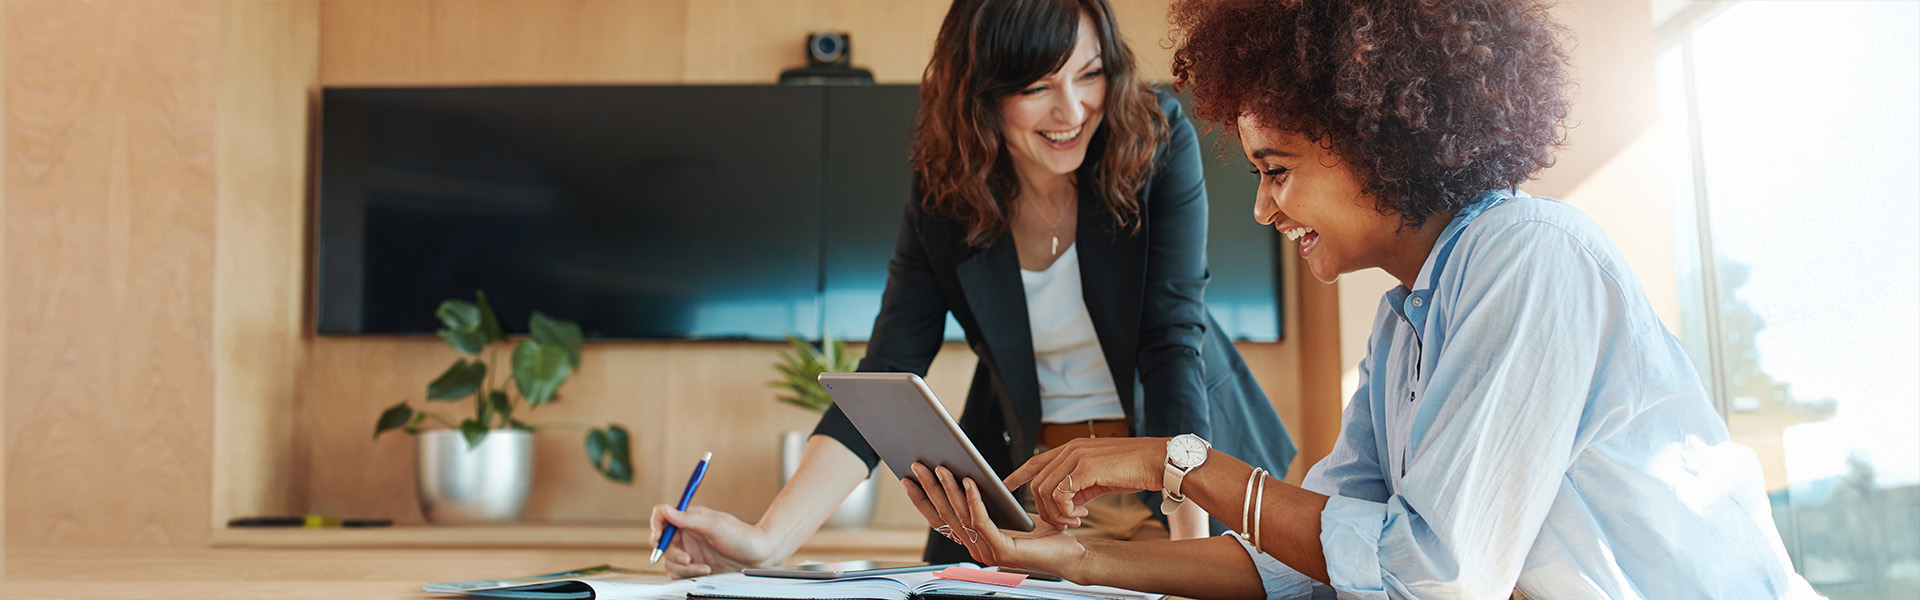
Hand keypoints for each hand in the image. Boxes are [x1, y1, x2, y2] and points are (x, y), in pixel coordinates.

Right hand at [649, 503, 779, 578]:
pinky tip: (706, 570)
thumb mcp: (714, 524)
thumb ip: (688, 518)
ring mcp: (689, 551)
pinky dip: (689, 574)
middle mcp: (686, 534)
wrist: (758, 556)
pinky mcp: (694, 566)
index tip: (658, 536)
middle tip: (686, 558)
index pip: (662, 517)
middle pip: (661, 542)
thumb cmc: (741, 536)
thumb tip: (666, 510)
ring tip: (703, 566)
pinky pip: (679, 573)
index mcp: (689, 518)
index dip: (656, 525)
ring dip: (683, 566)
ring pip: (669, 561)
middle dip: (670, 552)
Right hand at [903, 462, 1086, 574]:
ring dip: (948, 489)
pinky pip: (982, 521)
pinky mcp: (1002, 550)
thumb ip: (985, 503)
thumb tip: (963, 475)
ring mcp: (987, 552)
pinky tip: (970, 481)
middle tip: (917, 465)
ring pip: (961, 516)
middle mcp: (975, 549)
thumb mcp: (1006, 513)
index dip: (922, 500)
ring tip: (940, 467)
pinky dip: (974, 500)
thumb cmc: (1041, 533)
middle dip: (929, 488)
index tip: (907, 478)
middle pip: (945, 515)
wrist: (1070, 553)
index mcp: (973, 541)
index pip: (939, 519)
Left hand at [1002, 437, 1168, 530]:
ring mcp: (1076, 456)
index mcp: (1073, 448)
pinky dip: (1066, 511)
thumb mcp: (1100, 476)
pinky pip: (1060, 495)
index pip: (1036, 460)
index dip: (1018, 474)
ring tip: (1075, 520)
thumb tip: (1067, 502)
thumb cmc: (1134, 469)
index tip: (1006, 485)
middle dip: (1045, 509)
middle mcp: (1071, 449)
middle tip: (1065, 522)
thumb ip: (1079, 485)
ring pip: (1045, 491)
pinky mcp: (1085, 468)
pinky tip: (1082, 515)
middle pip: (1038, 483)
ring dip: (1056, 513)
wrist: (1158, 461)